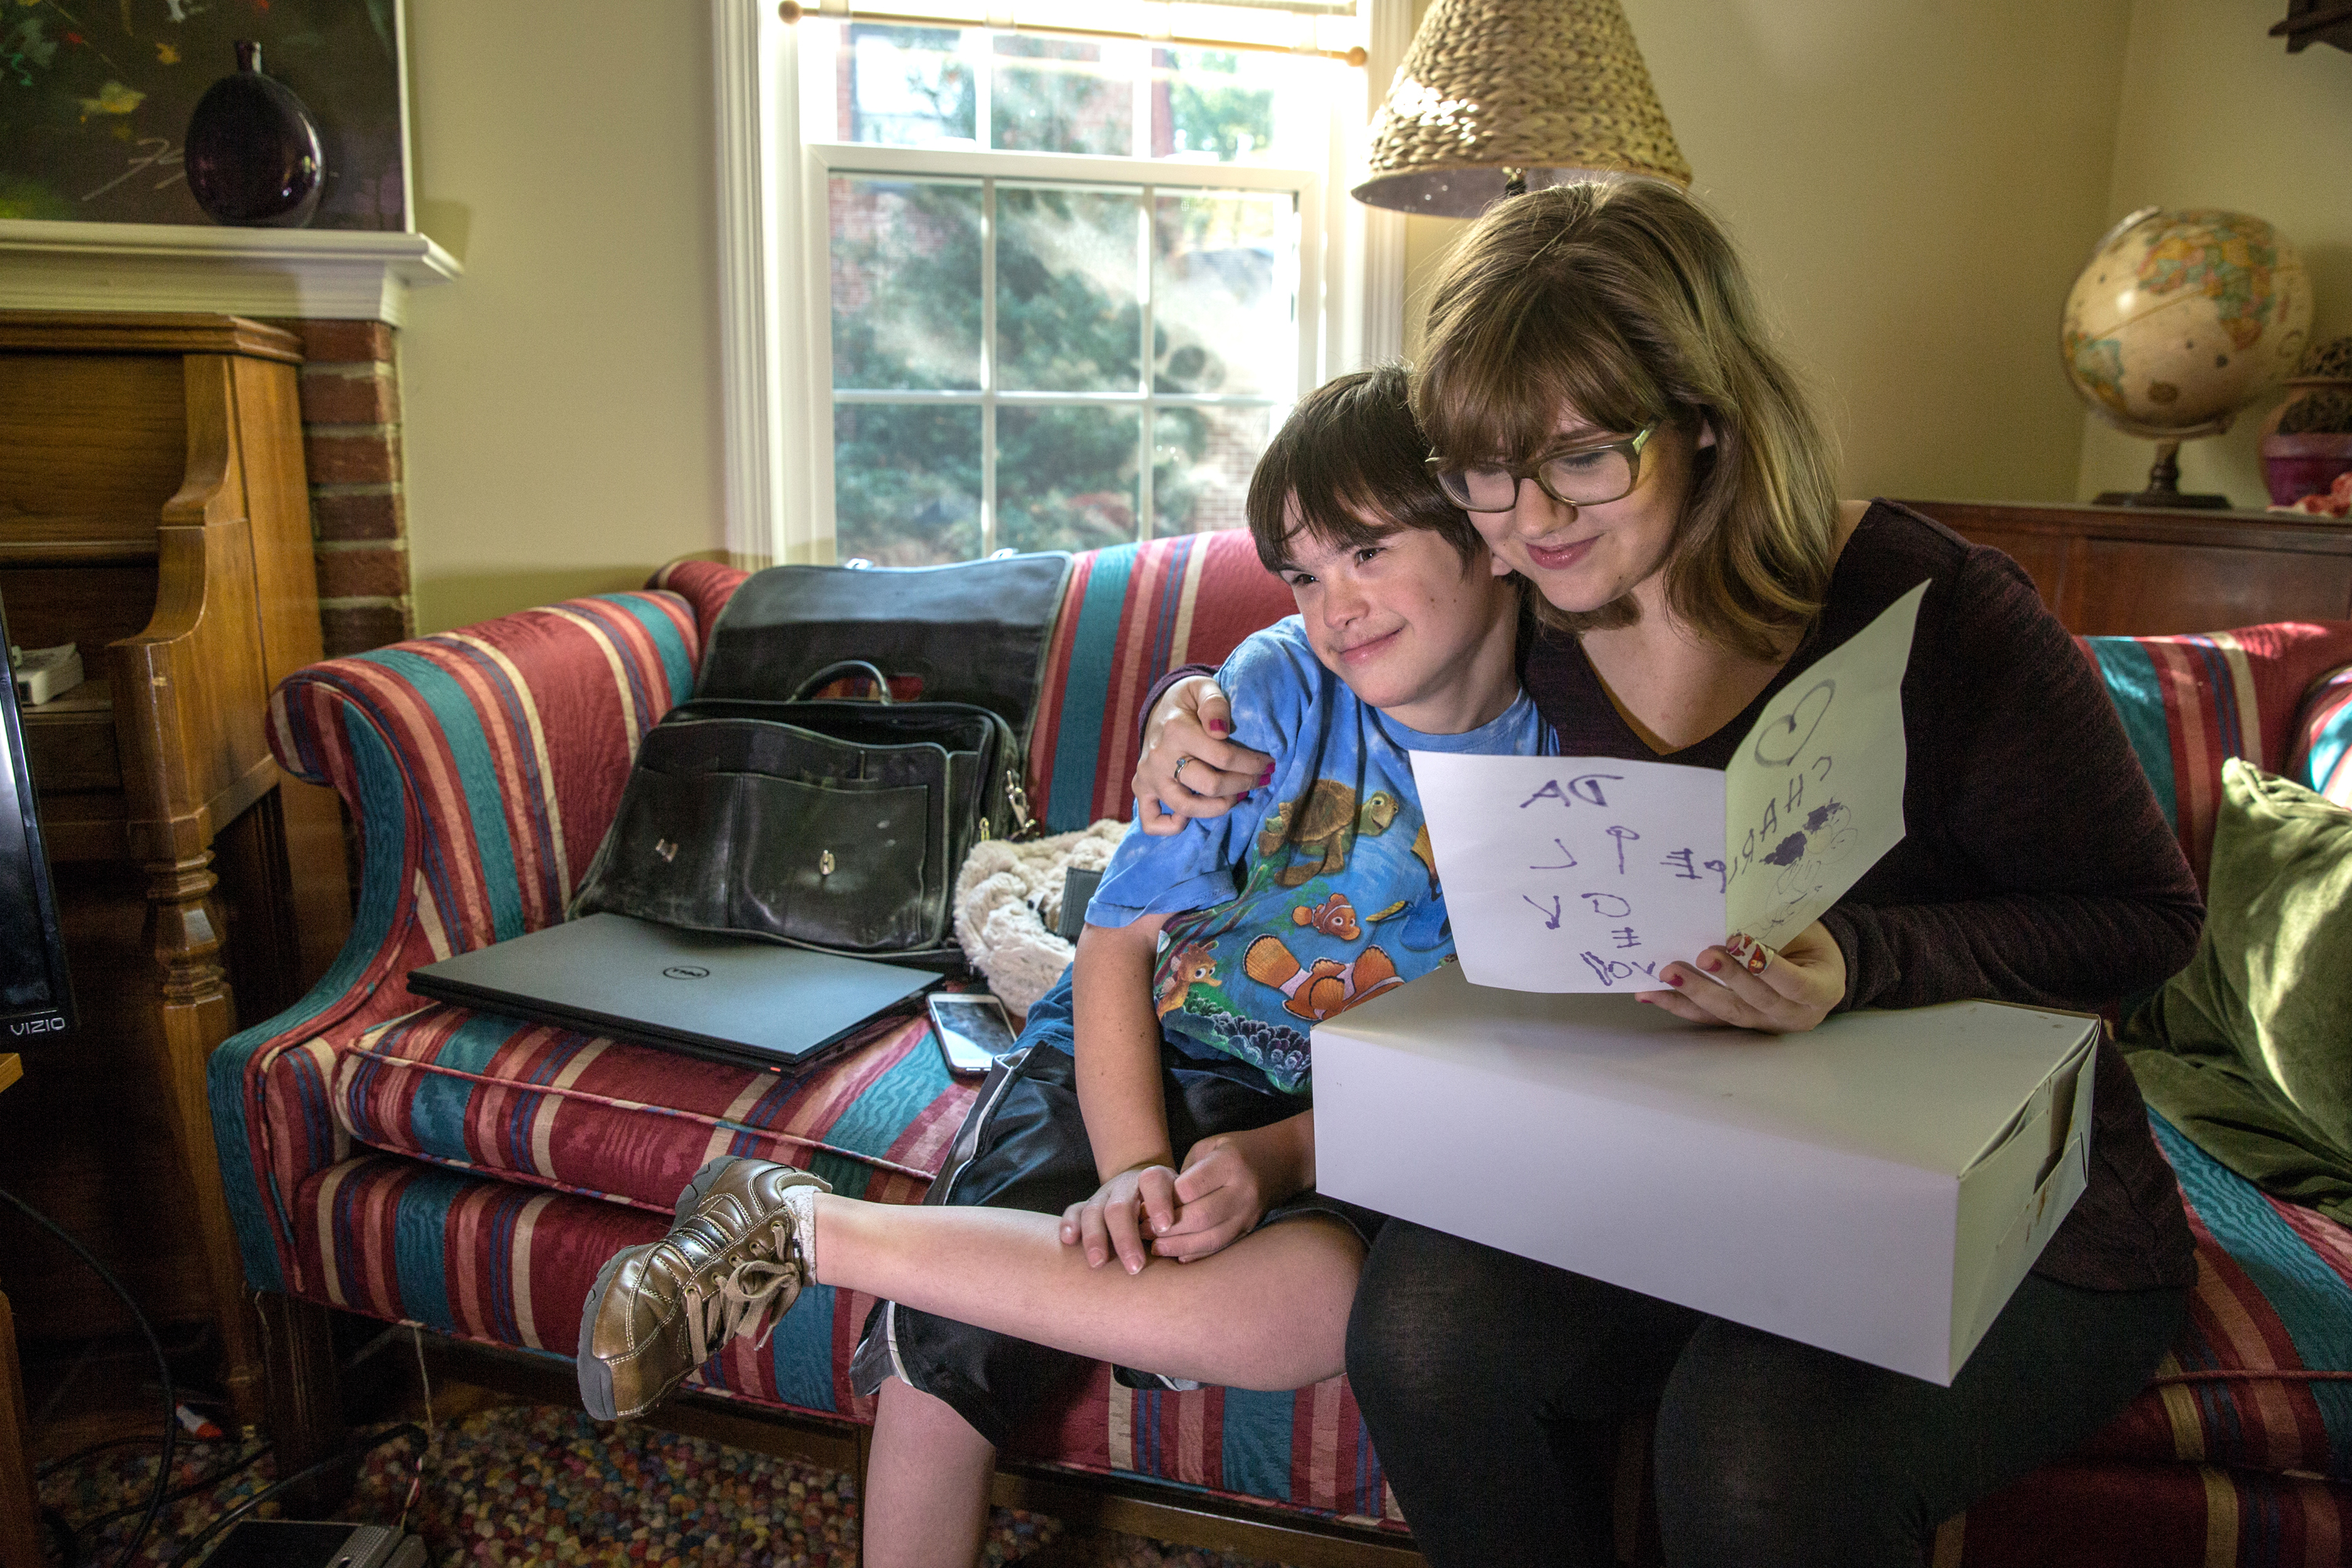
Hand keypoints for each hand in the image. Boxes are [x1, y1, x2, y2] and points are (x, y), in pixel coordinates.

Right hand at [1060, 1163, 1179, 1273]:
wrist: (1146, 1187)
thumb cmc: (1173, 1206)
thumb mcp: (1186, 1205)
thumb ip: (1186, 1221)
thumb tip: (1188, 1253)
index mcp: (1155, 1179)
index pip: (1155, 1182)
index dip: (1159, 1202)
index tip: (1165, 1227)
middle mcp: (1127, 1185)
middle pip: (1120, 1206)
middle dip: (1126, 1237)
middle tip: (1135, 1267)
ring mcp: (1104, 1195)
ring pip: (1094, 1211)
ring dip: (1096, 1238)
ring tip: (1099, 1263)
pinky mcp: (1088, 1206)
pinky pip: (1074, 1211)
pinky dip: (1070, 1224)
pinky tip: (1068, 1241)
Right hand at [1132, 677, 1273, 835]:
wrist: (1160, 707)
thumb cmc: (1189, 700)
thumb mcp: (1203, 688)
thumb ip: (1215, 703)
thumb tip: (1221, 730)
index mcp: (1176, 730)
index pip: (1223, 757)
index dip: (1252, 764)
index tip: (1268, 764)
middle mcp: (1159, 756)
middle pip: (1209, 785)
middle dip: (1243, 785)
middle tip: (1260, 780)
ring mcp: (1149, 776)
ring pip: (1185, 806)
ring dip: (1218, 807)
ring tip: (1236, 797)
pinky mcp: (1142, 788)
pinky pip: (1151, 821)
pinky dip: (1172, 826)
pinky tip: (1190, 816)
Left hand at [1149, 1130, 1285, 1261]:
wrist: (1280, 1160)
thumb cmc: (1232, 1151)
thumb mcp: (1208, 1147)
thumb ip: (1185, 1172)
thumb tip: (1157, 1204)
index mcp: (1229, 1163)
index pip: (1191, 1187)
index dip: (1166, 1199)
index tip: (1144, 1205)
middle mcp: (1242, 1190)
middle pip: (1200, 1216)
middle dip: (1167, 1227)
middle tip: (1142, 1230)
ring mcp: (1248, 1213)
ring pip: (1211, 1237)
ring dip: (1178, 1245)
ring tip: (1154, 1247)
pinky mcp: (1249, 1228)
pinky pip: (1221, 1246)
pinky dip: (1197, 1254)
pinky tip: (1176, 1255)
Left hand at [1638, 921, 1845, 1033]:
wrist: (1819, 970)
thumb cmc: (1811, 943)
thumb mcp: (1807, 931)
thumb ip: (1778, 928)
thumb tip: (1737, 912)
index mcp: (1821, 990)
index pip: (1795, 983)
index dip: (1768, 966)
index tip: (1740, 941)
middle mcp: (1794, 1015)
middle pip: (1757, 1000)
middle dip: (1728, 978)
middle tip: (1702, 956)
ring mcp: (1765, 1023)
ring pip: (1728, 1012)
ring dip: (1694, 992)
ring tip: (1667, 974)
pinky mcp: (1740, 1024)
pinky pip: (1707, 1017)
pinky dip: (1678, 1003)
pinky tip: (1651, 993)